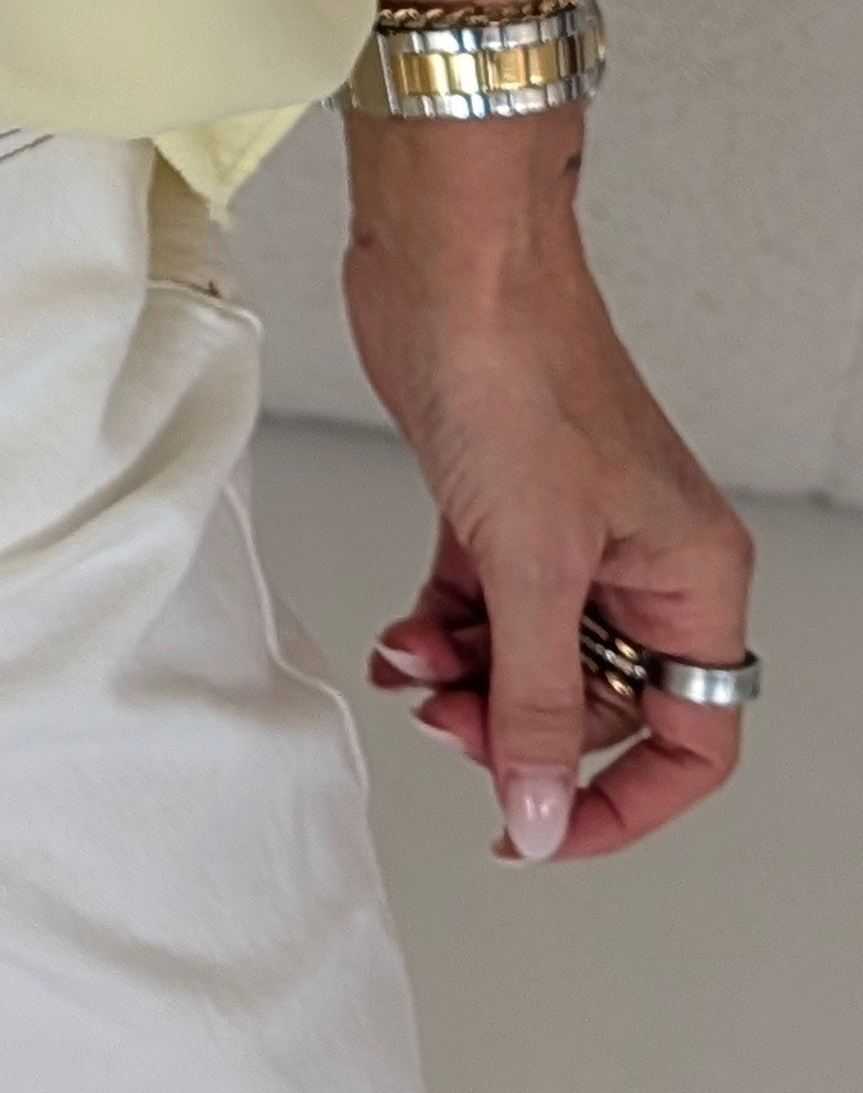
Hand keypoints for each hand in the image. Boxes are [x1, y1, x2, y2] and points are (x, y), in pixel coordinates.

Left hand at [341, 116, 751, 864]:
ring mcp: (569, 533)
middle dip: (517, 729)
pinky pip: (481, 608)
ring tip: (413, 673)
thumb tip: (539, 814)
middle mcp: (641, 562)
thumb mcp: (531, 565)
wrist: (448, 261)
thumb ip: (532, 702)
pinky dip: (439, 633)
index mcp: (692, 578)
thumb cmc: (516, 370)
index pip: (690, 738)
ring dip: (466, 683)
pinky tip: (400, 640)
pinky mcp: (500, 506)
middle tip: (446, 723)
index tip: (538, 830)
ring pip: (528, 659)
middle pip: (596, 706)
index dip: (619, 801)